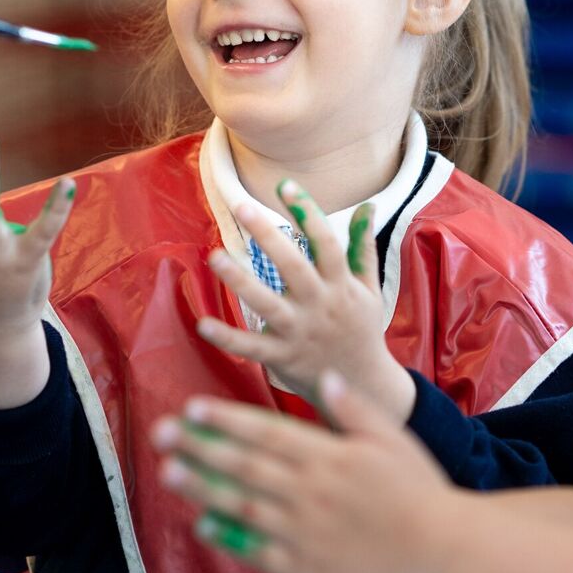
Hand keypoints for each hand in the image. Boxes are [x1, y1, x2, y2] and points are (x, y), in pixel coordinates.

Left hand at [152, 372, 460, 572]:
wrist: (441, 549)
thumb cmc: (419, 489)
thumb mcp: (391, 437)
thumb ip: (353, 407)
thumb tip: (324, 377)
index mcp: (329, 456)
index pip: (265, 430)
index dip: (224, 418)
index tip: (192, 408)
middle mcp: (310, 491)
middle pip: (244, 464)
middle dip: (199, 447)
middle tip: (161, 434)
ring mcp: (305, 530)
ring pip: (243, 504)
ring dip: (203, 487)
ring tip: (169, 472)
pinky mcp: (307, 565)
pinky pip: (259, 549)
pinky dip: (229, 536)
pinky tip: (204, 523)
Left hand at [199, 184, 415, 421]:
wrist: (363, 387)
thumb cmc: (362, 330)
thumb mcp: (370, 289)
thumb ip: (363, 248)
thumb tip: (368, 206)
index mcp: (341, 286)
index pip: (326, 243)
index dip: (307, 213)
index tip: (285, 185)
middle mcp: (320, 306)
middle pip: (294, 267)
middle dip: (268, 236)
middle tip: (242, 206)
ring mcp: (300, 333)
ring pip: (268, 304)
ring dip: (240, 281)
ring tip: (214, 256)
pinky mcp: (282, 358)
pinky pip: (251, 348)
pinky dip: (228, 338)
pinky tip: (202, 323)